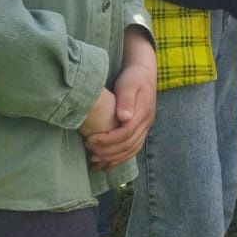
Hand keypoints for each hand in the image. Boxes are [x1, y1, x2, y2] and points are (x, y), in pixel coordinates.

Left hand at [86, 29, 156, 169]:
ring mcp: (146, 127)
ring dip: (114, 158)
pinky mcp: (142, 129)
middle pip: (128, 145)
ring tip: (95, 160)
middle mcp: (147, 123)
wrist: (145, 73)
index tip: (89, 140)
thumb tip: (125, 118)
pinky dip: (121, 158)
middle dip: (108, 151)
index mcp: (143, 113)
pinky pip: (133, 149)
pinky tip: (107, 163)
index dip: (107, 140)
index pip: (125, 133)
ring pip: (132, 150)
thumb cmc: (133, 78)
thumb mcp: (128, 84)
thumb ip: (126, 100)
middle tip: (89, 151)